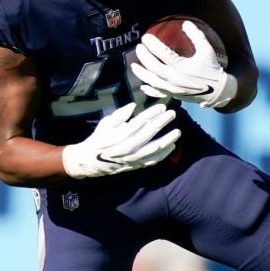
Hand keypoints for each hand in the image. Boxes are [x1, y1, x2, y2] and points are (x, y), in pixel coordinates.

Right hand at [62, 103, 179, 178]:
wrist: (91, 161)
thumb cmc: (99, 139)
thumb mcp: (105, 123)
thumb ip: (120, 115)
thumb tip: (133, 105)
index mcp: (121, 134)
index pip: (140, 121)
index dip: (152, 113)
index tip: (163, 106)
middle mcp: (129, 146)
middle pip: (150, 133)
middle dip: (162, 122)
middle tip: (173, 114)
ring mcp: (134, 157)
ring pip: (155, 148)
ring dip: (168, 139)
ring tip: (178, 131)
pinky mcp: (136, 165)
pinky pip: (153, 160)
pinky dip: (164, 154)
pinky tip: (172, 146)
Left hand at [131, 25, 236, 108]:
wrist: (217, 91)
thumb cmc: (212, 68)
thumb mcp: (207, 50)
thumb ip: (197, 36)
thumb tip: (185, 23)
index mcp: (183, 66)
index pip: (163, 54)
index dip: (152, 44)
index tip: (146, 37)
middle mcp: (176, 78)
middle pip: (153, 67)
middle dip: (144, 56)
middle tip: (139, 47)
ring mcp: (173, 88)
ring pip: (152, 81)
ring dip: (142, 73)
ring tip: (134, 65)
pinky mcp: (174, 95)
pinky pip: (158, 93)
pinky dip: (149, 89)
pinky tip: (143, 84)